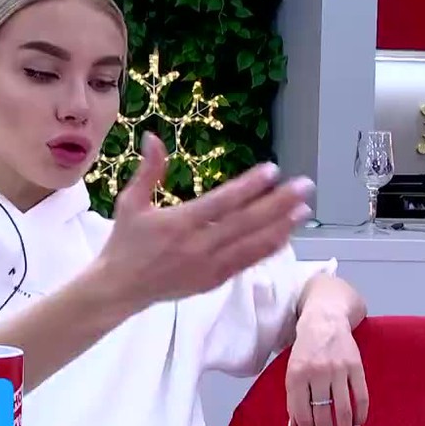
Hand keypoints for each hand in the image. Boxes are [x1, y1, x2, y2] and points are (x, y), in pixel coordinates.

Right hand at [96, 132, 314, 308]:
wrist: (120, 289)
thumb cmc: (125, 242)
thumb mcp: (130, 202)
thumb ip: (147, 170)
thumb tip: (153, 136)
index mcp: (179, 223)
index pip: (222, 202)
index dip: (250, 186)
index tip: (273, 170)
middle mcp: (198, 246)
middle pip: (246, 222)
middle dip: (278, 203)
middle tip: (305, 185)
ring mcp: (209, 266)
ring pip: (251, 244)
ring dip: (281, 226)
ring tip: (304, 209)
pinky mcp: (213, 280)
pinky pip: (246, 263)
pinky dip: (267, 249)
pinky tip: (285, 235)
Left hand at [286, 311, 368, 425]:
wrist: (324, 319)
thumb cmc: (305, 351)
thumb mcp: (292, 373)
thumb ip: (293, 403)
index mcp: (296, 375)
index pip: (302, 413)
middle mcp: (316, 373)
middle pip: (323, 415)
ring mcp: (337, 369)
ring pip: (343, 409)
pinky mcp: (356, 366)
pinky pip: (360, 396)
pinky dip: (360, 415)